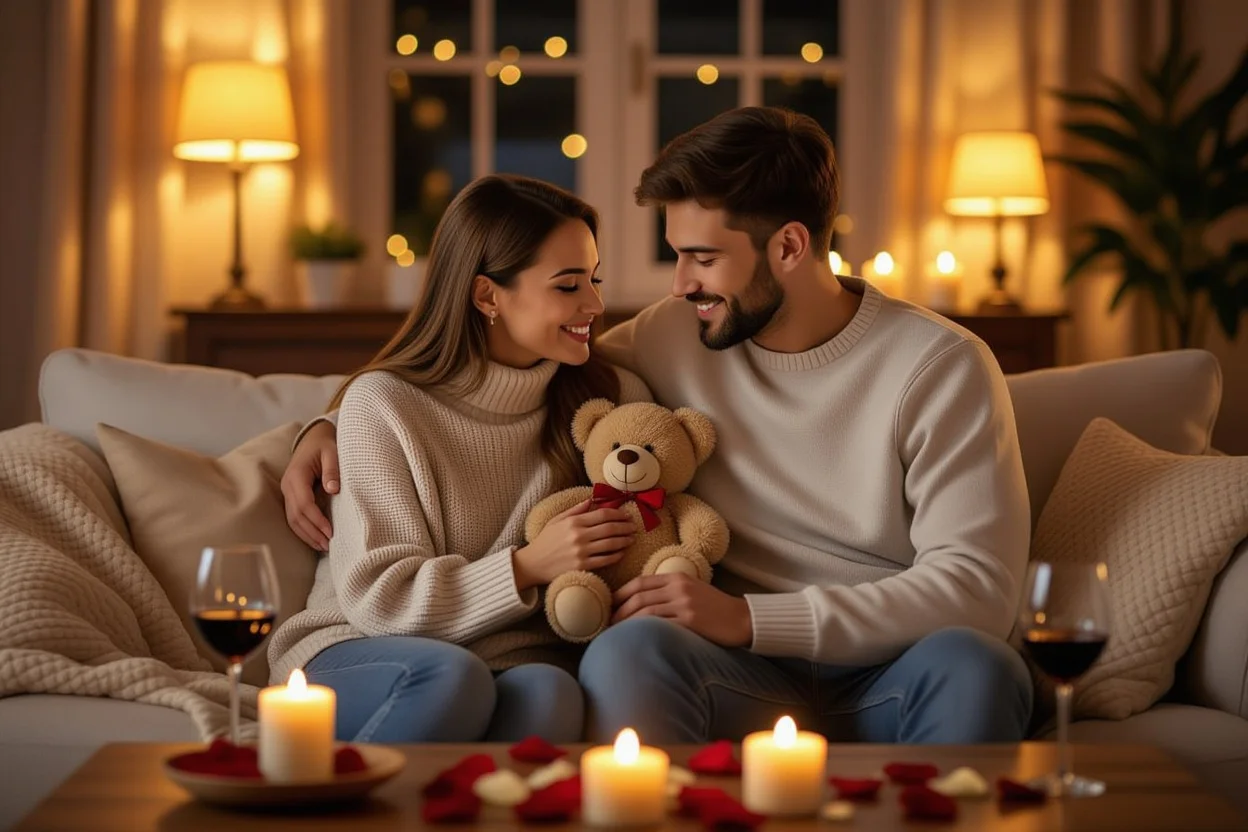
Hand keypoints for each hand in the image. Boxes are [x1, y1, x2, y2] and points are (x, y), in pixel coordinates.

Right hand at [281, 421, 338, 549]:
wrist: (313, 438)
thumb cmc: (325, 445)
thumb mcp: (332, 452)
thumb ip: (332, 470)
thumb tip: (333, 490)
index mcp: (297, 475)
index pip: (304, 503)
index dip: (316, 520)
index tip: (331, 532)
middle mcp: (288, 486)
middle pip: (296, 515)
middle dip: (312, 532)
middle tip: (328, 545)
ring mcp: (287, 492)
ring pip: (292, 519)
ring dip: (307, 535)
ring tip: (323, 547)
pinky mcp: (291, 496)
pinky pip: (294, 517)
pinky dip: (303, 530)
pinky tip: (315, 539)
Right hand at [513, 500, 635, 590]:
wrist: (532, 564)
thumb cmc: (544, 541)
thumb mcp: (556, 521)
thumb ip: (574, 510)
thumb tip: (592, 500)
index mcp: (573, 522)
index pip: (602, 514)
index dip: (618, 514)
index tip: (626, 515)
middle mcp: (578, 536)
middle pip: (610, 528)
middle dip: (625, 527)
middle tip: (634, 527)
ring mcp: (581, 552)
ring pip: (611, 544)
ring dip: (624, 541)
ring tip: (631, 539)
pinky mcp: (582, 567)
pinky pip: (605, 560)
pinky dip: (616, 556)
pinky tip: (622, 552)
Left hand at [611, 573, 752, 647]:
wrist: (741, 619)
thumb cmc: (714, 608)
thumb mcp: (691, 590)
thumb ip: (669, 591)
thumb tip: (641, 601)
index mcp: (677, 577)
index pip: (641, 582)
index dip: (621, 593)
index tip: (610, 604)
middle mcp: (679, 588)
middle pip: (639, 597)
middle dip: (619, 610)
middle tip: (608, 623)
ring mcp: (684, 604)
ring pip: (645, 611)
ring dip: (626, 622)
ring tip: (616, 633)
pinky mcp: (690, 621)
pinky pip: (660, 625)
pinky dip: (643, 631)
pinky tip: (635, 639)